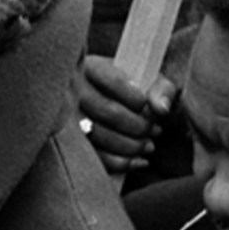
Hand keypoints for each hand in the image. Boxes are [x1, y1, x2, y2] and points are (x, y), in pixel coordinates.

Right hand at [77, 55, 177, 174]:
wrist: (109, 100)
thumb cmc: (131, 88)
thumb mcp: (148, 80)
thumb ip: (161, 88)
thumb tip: (161, 108)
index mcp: (91, 67)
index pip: (112, 80)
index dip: (135, 98)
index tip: (147, 106)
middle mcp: (73, 89)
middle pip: (107, 111)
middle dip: (138, 126)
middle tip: (154, 130)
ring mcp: (67, 116)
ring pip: (99, 135)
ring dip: (131, 146)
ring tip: (148, 145)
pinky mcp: (70, 142)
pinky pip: (94, 156)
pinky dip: (120, 163)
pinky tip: (138, 160)